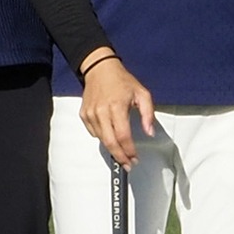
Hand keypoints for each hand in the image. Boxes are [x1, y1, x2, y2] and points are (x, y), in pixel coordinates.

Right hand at [78, 49, 154, 168]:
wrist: (100, 69)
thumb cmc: (122, 81)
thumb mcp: (142, 94)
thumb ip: (148, 114)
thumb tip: (150, 132)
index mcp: (117, 106)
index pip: (123, 136)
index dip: (129, 151)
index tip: (135, 158)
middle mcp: (102, 112)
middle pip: (110, 142)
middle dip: (120, 157)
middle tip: (128, 164)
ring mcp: (91, 114)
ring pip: (101, 139)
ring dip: (112, 149)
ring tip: (122, 152)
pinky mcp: (84, 114)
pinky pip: (93, 133)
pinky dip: (102, 137)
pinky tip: (110, 135)